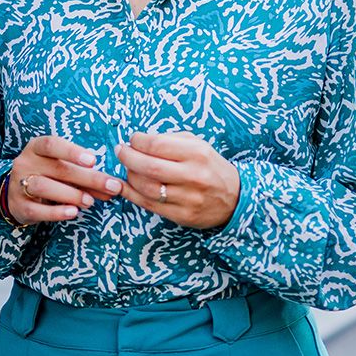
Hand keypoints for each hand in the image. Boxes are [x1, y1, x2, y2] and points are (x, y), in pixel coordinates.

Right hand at [4, 136, 122, 224]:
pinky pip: (37, 210)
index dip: (72, 151)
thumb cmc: (47, 175)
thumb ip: (85, 175)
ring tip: (90, 201)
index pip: (51, 144)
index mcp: (36, 148)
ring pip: (44, 187)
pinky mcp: (19, 206)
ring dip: (71, 194)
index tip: (93, 160)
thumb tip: (114, 186)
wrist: (16, 194)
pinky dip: (56, 212)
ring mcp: (19, 184)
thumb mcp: (62, 168)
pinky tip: (73, 212)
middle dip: (87, 178)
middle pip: (57, 168)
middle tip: (111, 187)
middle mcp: (25, 163)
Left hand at [114, 132, 240, 230]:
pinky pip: (149, 205)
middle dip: (127, 157)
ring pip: (146, 188)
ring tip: (127, 168)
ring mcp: (188, 198)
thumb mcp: (198, 144)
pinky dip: (131, 195)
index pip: (157, 145)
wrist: (235, 198)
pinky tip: (124, 186)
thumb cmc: (210, 166)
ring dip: (129, 176)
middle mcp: (193, 176)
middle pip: (149, 167)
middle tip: (120, 152)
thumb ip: (170, 140)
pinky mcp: (182, 216)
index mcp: (197, 153)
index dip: (137, 141)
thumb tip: (138, 140)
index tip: (132, 139)